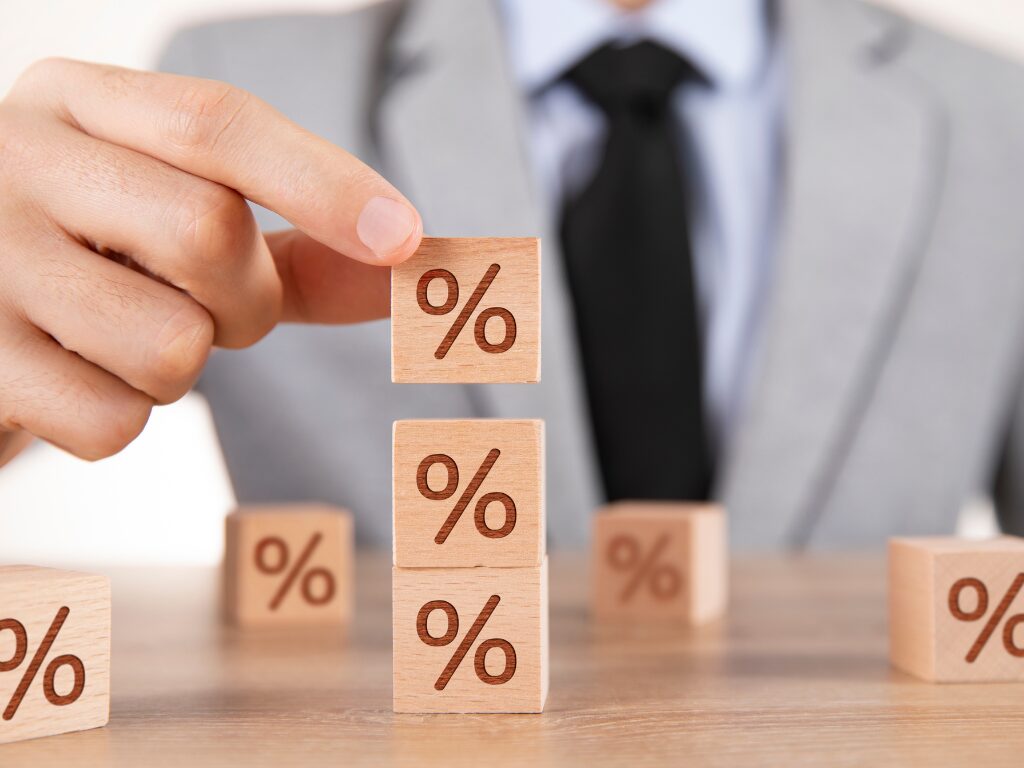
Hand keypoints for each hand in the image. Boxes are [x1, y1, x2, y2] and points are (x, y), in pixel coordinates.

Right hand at [0, 59, 421, 464]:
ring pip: (171, 345)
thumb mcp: (180, 227)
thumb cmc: (96, 264)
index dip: (323, 183)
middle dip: (245, 302)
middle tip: (209, 310)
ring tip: (119, 338)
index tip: (403, 238)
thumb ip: (296, 246)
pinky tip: (74, 380)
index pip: (216, 123)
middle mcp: (16, 158)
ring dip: (179, 368)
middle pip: (208, 233)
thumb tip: (412, 268)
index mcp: (80, 104)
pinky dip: (121, 418)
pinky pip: (113, 423)